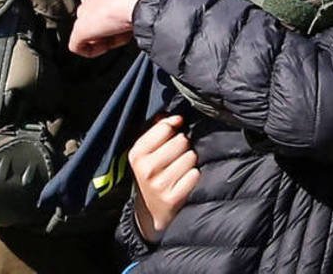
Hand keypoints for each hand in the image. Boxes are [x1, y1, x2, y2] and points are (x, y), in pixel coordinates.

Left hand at [69, 0, 158, 56]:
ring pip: (89, 29)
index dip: (118, 14)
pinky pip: (78, 45)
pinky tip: (107, 48)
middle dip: (109, 26)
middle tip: (126, 30)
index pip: (106, 0)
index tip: (130, 19)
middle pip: (95, 15)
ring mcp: (84, 11)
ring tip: (122, 35)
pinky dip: (92, 50)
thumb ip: (135, 1)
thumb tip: (140, 12)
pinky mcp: (81, 29)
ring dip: (105, 36)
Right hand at [129, 115, 199, 241]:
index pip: (165, 127)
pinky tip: (186, 181)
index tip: (174, 135)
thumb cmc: (154, 175)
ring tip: (182, 169)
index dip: (175, 129)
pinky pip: (195, 174)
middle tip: (178, 157)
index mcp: (137, 154)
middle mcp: (146, 168)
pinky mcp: (173, 198)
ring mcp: (159, 184)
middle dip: (184, 146)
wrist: (151, 213)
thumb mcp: (147, 154)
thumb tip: (175, 117)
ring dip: (191, 161)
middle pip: (181, 140)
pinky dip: (194, 176)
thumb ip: (158, 130)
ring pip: (191, 156)